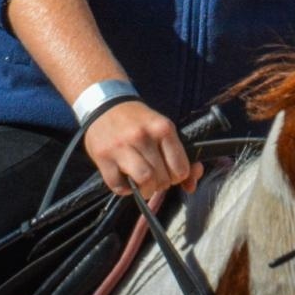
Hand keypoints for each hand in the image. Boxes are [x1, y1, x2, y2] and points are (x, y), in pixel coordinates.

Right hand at [83, 100, 202, 196]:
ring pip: (144, 181)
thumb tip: (191, 185)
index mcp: (163, 128)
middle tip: (156, 177)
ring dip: (145, 189)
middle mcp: (143, 136)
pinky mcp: (103, 157)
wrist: (105, 105)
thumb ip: (179, 156)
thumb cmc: (139, 121)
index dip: (178, 177)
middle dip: (162, 184)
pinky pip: (119, 186)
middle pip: (162, 178)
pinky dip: (124, 189)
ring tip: (143, 183)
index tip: (171, 173)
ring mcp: (121, 147)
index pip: (180, 168)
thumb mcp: (163, 129)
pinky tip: (125, 178)